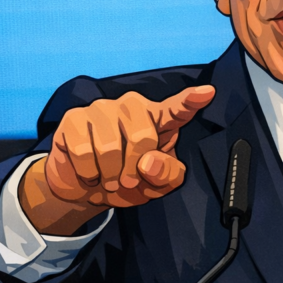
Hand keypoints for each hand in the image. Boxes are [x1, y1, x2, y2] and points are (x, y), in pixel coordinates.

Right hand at [19, 86, 215, 234]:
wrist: (85, 189)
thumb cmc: (126, 180)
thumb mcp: (156, 186)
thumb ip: (167, 175)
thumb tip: (148, 162)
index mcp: (158, 120)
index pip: (178, 109)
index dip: (192, 101)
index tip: (207, 93)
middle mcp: (131, 107)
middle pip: (142, 136)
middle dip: (133, 169)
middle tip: (126, 181)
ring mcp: (102, 109)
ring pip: (110, 147)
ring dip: (109, 175)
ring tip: (107, 178)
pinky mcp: (74, 118)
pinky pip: (83, 152)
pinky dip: (88, 173)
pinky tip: (89, 171)